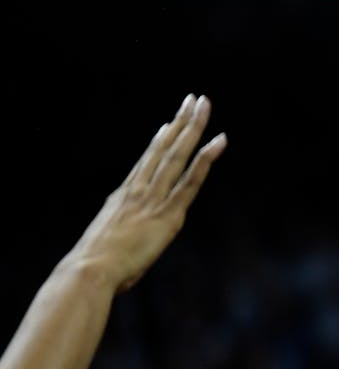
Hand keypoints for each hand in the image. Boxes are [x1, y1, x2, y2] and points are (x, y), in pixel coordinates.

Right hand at [68, 93, 225, 291]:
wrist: (90, 269)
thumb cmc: (95, 265)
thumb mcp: (108, 241)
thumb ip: (120, 232)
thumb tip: (119, 238)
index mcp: (124, 195)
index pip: (146, 161)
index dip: (160, 141)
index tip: (169, 124)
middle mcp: (139, 189)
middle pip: (163, 148)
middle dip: (180, 122)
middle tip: (193, 99)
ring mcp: (154, 197)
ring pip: (178, 154)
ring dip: (193, 127)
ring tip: (204, 105)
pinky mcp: (169, 213)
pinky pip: (191, 180)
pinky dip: (206, 159)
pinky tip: (219, 141)